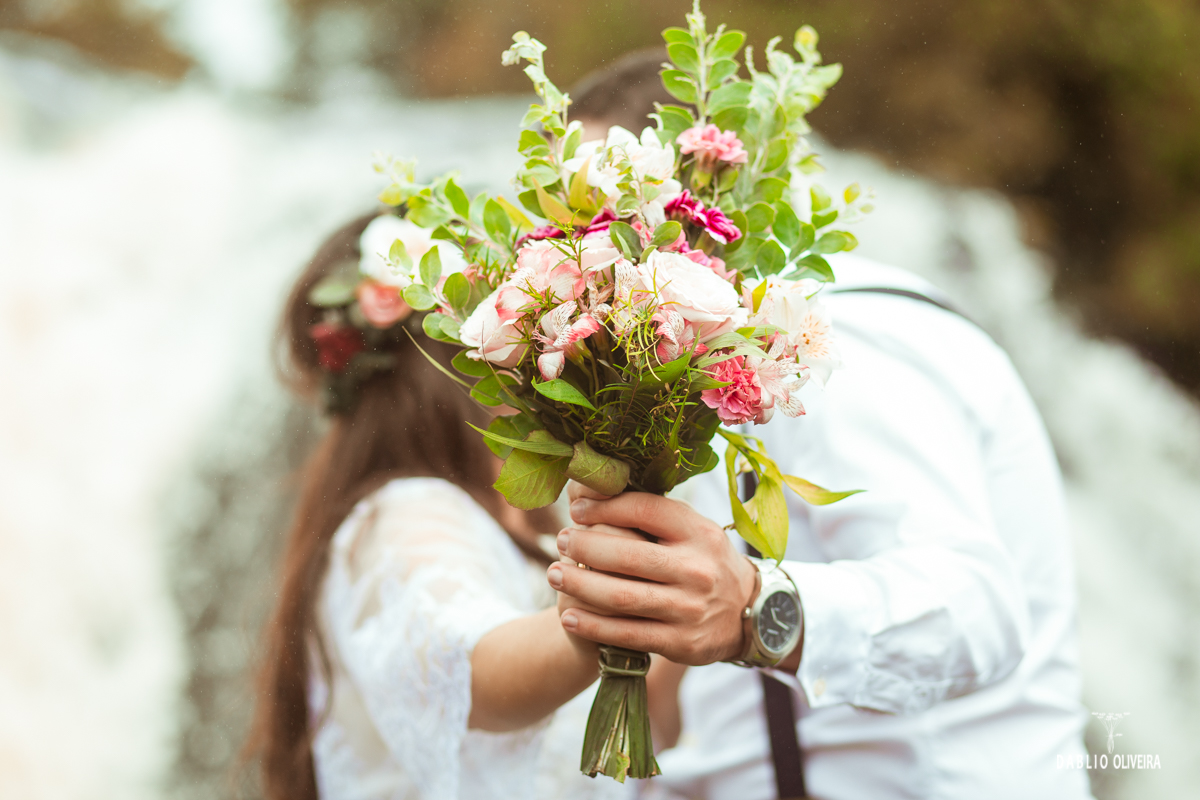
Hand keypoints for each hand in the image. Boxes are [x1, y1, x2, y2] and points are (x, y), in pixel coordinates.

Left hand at [545, 482, 757, 664]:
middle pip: (626, 555)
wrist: (749, 613)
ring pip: (621, 597)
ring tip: (553, 575)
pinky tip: (568, 617)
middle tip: (561, 541)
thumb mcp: (692, 529)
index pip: (644, 510)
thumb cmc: (703, 560)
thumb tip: (592, 489)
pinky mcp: (680, 642)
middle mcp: (696, 569)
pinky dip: (592, 626)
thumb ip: (651, 513)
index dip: (604, 507)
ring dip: (579, 585)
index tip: (576, 509)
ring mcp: (689, 608)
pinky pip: (627, 634)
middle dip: (585, 547)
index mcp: (698, 533)